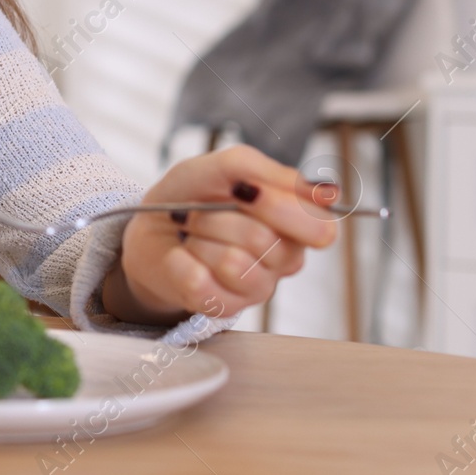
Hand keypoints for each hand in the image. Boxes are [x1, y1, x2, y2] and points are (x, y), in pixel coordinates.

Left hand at [104, 145, 339, 324]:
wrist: (149, 226)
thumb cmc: (192, 194)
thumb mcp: (224, 167)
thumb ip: (270, 172)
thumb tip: (326, 193)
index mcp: (295, 223)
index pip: (319, 229)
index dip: (281, 209)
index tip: (240, 190)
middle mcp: (284, 258)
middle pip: (267, 241)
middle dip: (222, 217)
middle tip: (201, 209)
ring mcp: (257, 287)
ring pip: (234, 263)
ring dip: (199, 237)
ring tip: (191, 232)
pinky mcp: (224, 306)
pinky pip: (202, 284)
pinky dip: (180, 261)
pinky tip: (181, 256)